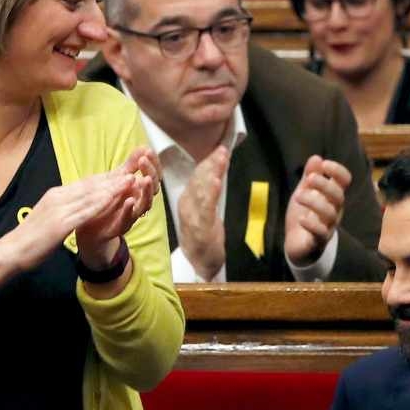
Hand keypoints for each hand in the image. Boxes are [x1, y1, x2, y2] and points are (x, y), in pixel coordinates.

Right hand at [6, 171, 133, 272]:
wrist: (12, 250)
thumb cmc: (32, 236)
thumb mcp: (51, 216)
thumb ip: (64, 207)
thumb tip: (76, 202)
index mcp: (56, 195)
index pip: (86, 183)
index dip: (106, 177)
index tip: (125, 171)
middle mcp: (58, 197)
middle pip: (91, 185)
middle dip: (114, 177)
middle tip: (134, 168)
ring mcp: (59, 209)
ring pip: (91, 195)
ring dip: (113, 187)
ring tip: (131, 179)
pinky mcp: (60, 223)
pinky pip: (85, 211)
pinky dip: (101, 204)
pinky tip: (115, 199)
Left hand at [75, 146, 160, 266]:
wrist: (92, 228)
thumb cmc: (108, 202)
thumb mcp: (118, 180)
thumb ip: (131, 165)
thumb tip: (143, 147)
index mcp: (140, 190)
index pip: (154, 175)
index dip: (154, 164)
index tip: (148, 151)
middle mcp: (140, 202)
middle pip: (153, 188)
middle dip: (151, 173)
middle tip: (144, 161)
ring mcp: (132, 214)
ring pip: (145, 203)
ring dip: (146, 192)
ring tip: (145, 180)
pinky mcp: (121, 226)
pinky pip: (127, 218)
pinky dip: (129, 210)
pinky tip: (129, 200)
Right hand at [176, 146, 228, 280]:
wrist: (201, 262)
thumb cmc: (204, 234)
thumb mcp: (206, 209)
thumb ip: (210, 190)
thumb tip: (218, 169)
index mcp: (188, 198)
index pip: (197, 175)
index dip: (208, 160)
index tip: (220, 147)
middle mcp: (187, 204)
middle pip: (198, 179)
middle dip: (210, 162)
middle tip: (222, 149)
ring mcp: (192, 216)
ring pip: (201, 190)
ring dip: (211, 173)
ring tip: (220, 159)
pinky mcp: (200, 228)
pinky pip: (205, 208)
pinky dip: (210, 193)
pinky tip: (216, 182)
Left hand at [285, 155, 349, 265]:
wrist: (297, 244)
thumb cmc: (304, 214)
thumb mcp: (304, 192)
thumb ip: (309, 176)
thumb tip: (316, 157)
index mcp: (332, 196)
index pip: (345, 180)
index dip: (337, 171)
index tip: (324, 165)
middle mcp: (335, 210)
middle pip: (338, 196)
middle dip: (324, 185)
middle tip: (307, 180)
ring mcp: (328, 226)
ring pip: (330, 214)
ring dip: (314, 202)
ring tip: (298, 196)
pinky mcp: (319, 240)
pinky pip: (321, 233)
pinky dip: (312, 225)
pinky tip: (302, 219)